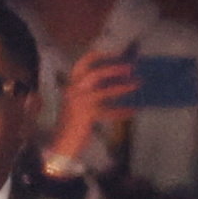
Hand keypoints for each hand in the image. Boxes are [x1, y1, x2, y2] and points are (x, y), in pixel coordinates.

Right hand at [48, 49, 136, 165]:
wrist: (61, 145)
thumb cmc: (71, 125)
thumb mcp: (77, 104)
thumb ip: (89, 93)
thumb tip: (112, 83)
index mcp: (71, 86)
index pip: (82, 64)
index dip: (98, 55)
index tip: (114, 53)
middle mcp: (74, 91)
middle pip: (96, 73)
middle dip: (114, 69)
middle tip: (130, 67)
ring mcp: (80, 103)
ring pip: (105, 91)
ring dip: (122, 87)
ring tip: (136, 84)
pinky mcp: (87, 116)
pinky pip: (109, 112)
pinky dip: (121, 111)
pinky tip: (132, 110)